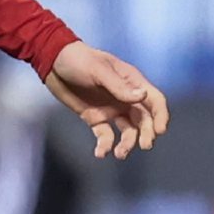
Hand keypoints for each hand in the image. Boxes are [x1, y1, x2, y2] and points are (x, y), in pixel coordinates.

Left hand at [45, 40, 169, 159]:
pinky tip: (101, 153)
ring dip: (128, 144)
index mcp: (131, 81)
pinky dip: (106, 146)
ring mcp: (111, 109)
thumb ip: (119, 86)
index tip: (159, 131)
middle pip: (145, 120)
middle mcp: (125, 97)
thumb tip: (143, 95)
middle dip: (147, 133)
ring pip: (128, 131)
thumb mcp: (98, 70)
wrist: (52, 62)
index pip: (154, 100)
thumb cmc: (78, 59)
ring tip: (120, 154)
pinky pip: (106, 136)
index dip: (161, 116)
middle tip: (144, 145)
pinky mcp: (95, 118)